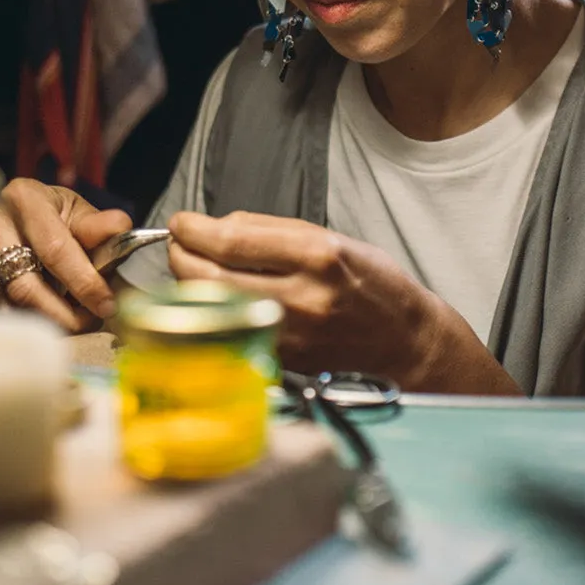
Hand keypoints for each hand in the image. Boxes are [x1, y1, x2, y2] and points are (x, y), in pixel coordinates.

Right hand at [0, 180, 131, 331]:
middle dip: (63, 315)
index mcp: (24, 198)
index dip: (83, 283)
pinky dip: (15, 323)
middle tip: (88, 324)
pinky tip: (35, 323)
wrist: (1, 210)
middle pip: (24, 287)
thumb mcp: (71, 210)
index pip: (55, 250)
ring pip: (3, 305)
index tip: (106, 306)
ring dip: (40, 322)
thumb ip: (96, 225)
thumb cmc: (43, 213)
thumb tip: (121, 227)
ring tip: (68, 324)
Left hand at [167, 210, 519, 392]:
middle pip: (208, 277)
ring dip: (190, 285)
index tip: (182, 222)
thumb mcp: (333, 239)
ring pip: (211, 308)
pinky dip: (212, 313)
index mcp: (316, 257)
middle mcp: (300, 298)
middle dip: (180, 255)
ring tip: (194, 267)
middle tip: (179, 243)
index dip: (193, 229)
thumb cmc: (372, 286)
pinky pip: (229, 332)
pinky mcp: (279, 362)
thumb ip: (272, 230)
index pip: (230, 240)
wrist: (405, 344)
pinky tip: (215, 299)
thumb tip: (217, 226)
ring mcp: (287, 336)